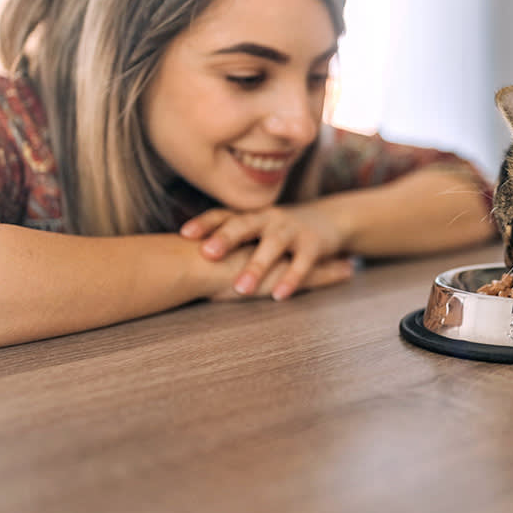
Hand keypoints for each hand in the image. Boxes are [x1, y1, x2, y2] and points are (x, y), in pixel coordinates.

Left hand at [180, 203, 347, 299]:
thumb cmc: (279, 232)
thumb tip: (182, 265)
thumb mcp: (254, 232)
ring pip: (272, 246)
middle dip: (225, 238)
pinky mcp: (313, 245)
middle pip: (244, 224)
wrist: (331, 219)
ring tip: (241, 288)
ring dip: (257, 266)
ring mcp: (291, 230)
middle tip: (207, 254)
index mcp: (250, 216)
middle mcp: (268, 219)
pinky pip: (301, 263)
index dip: (204, 223)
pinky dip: (291, 279)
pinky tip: (279, 296)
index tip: (183, 234)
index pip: (223, 215)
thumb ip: (226, 244)